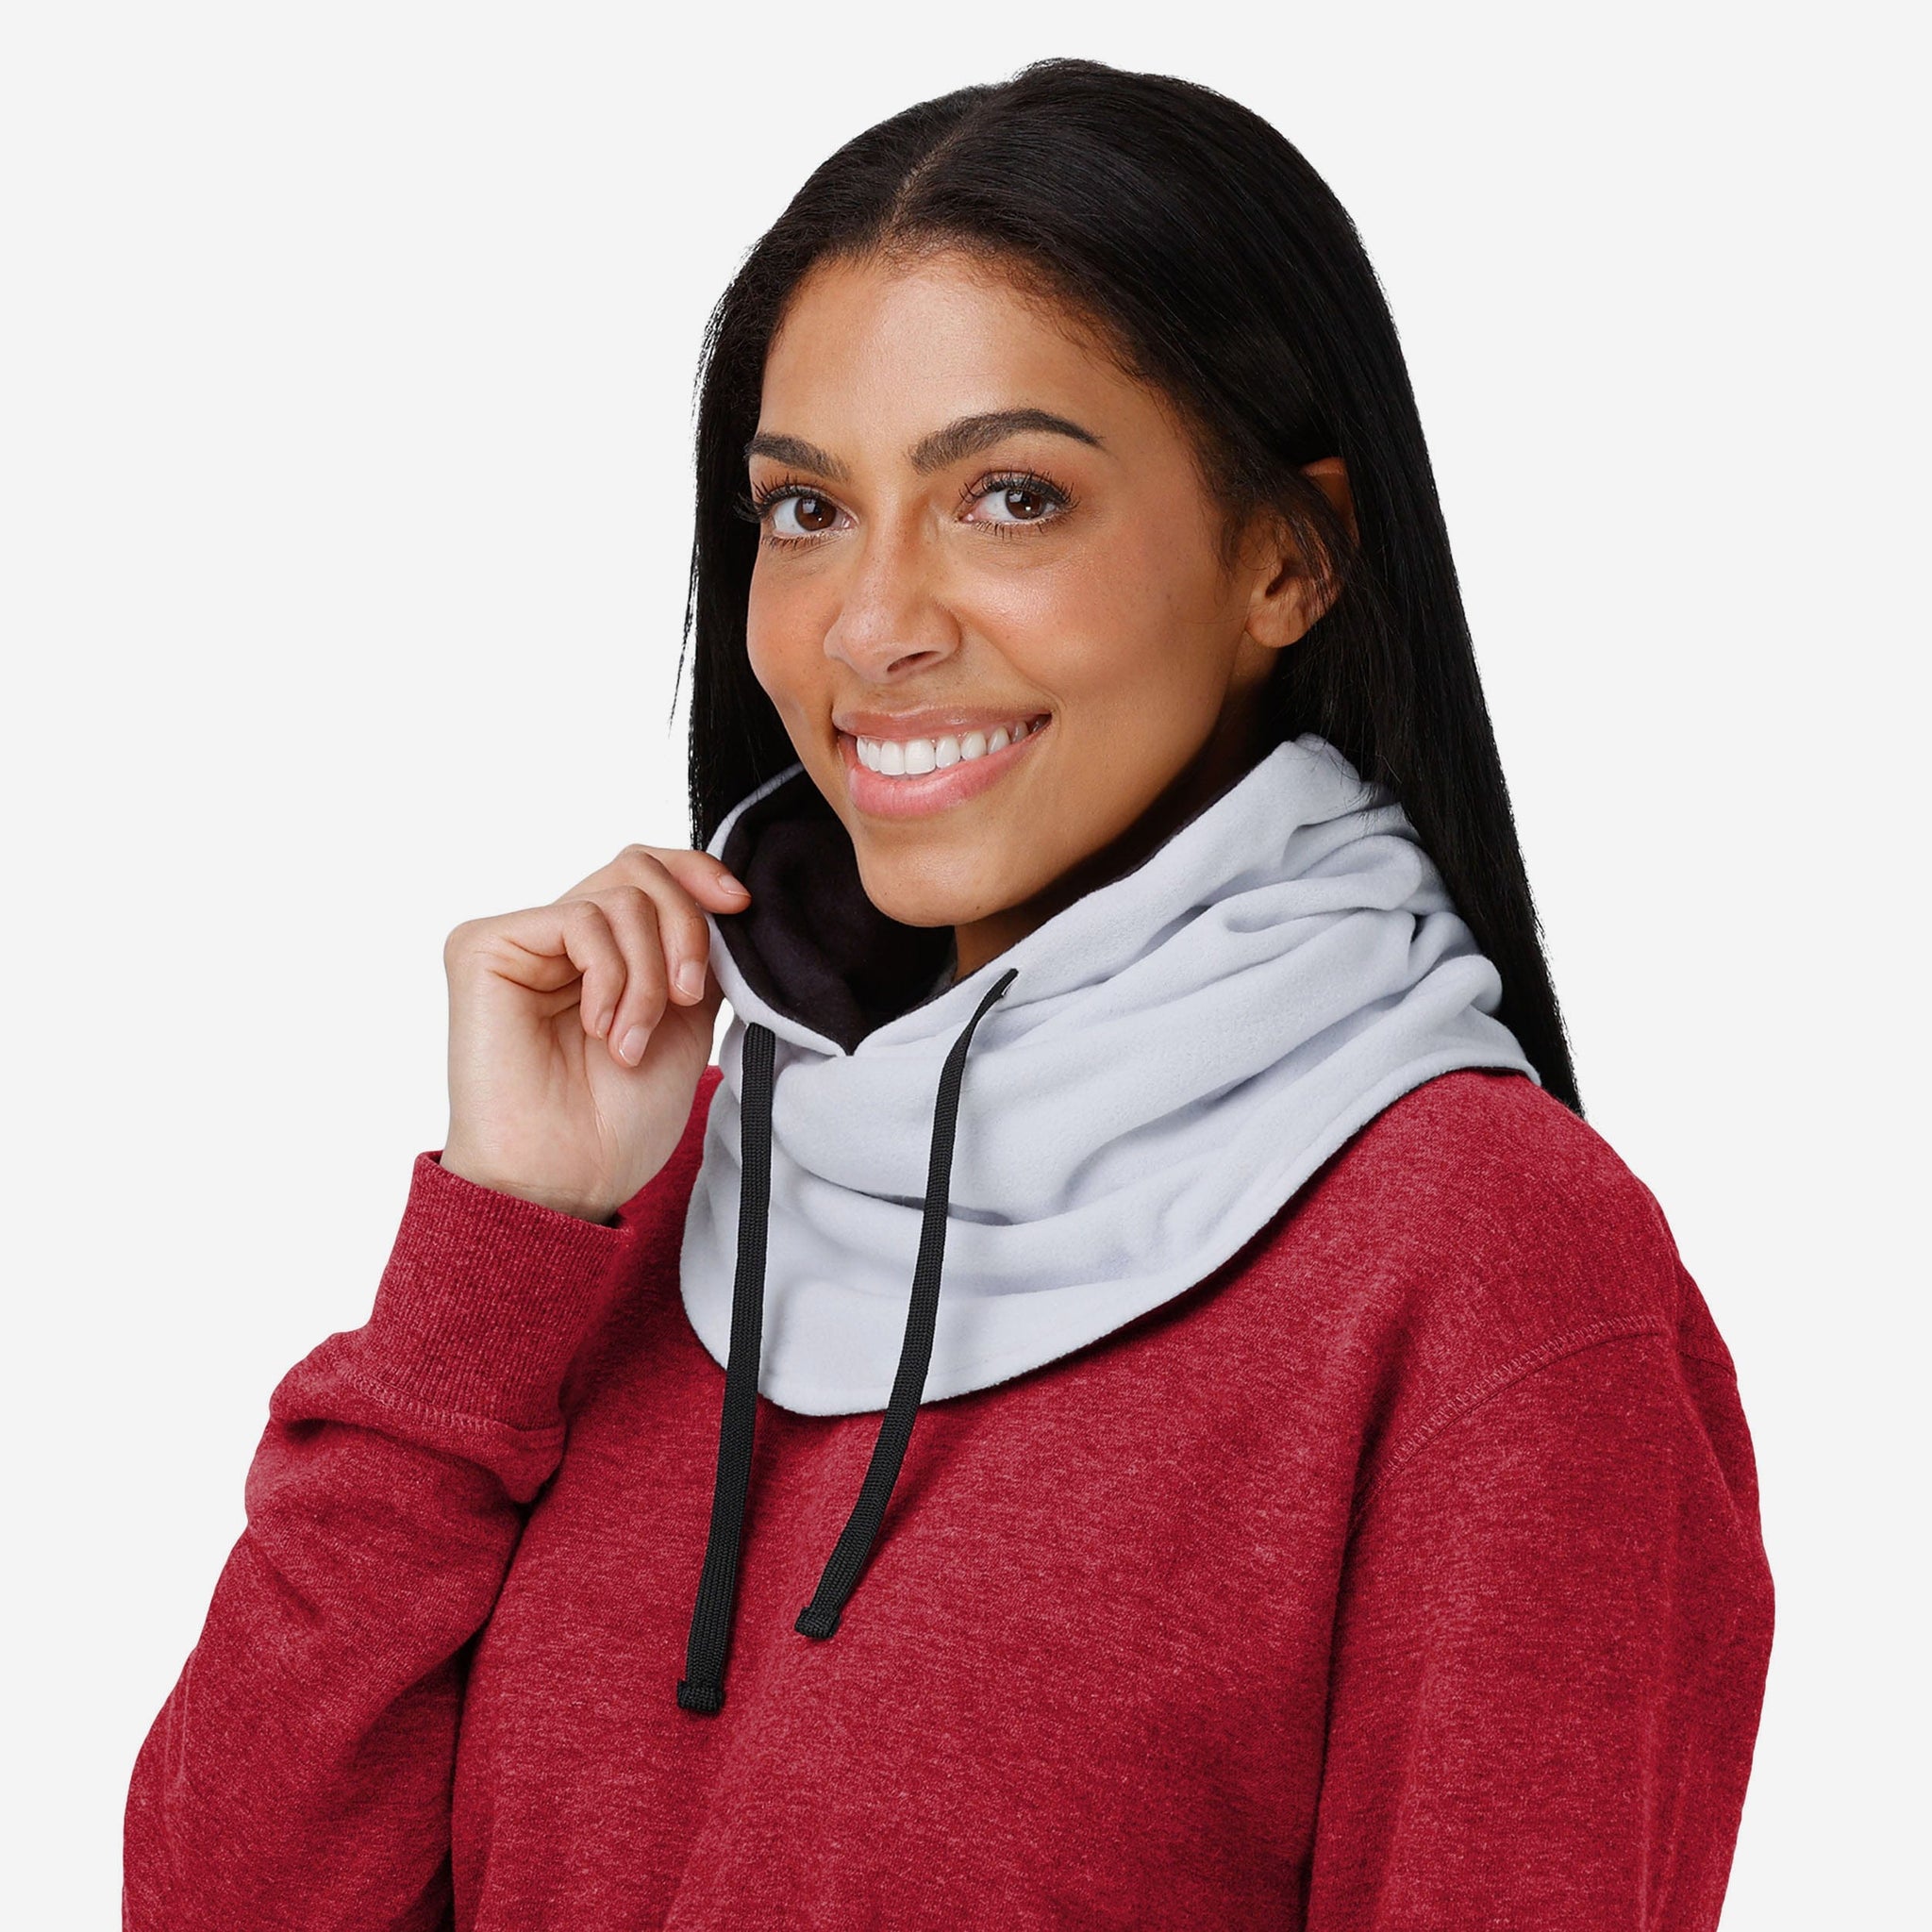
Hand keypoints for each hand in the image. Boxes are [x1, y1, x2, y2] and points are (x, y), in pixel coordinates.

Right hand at [438, 844, 748, 1222]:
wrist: (568, 1179)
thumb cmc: (618, 1121)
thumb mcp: (688, 1022)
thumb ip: (697, 955)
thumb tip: (724, 898)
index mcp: (603, 953)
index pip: (650, 871)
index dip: (698, 873)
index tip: (739, 904)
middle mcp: (558, 938)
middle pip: (639, 868)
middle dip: (685, 928)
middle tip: (687, 997)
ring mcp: (521, 939)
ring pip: (620, 896)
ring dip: (648, 975)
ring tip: (632, 1042)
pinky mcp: (483, 946)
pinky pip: (579, 919)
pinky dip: (610, 976)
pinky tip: (600, 1029)